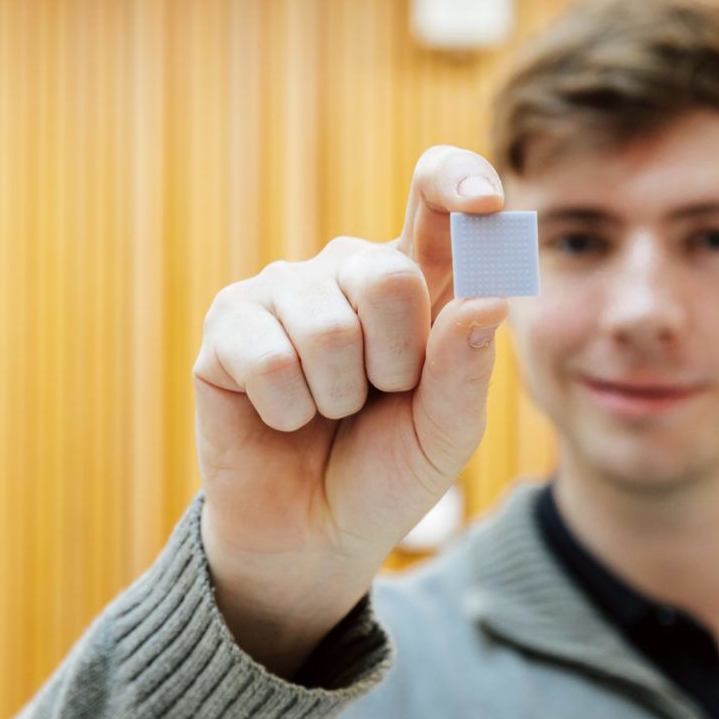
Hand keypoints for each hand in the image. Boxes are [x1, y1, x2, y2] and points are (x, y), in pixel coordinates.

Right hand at [191, 146, 508, 675]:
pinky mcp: (227, 326)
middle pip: (386, 276)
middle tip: (380, 396)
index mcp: (418, 279)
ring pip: (328, 325)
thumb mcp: (447, 434)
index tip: (483, 204)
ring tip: (331, 410)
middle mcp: (349, 269)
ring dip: (339, 395)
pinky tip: (283, 417)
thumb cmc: (389, 471)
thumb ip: (468, 369)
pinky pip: (270, 359)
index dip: (457, 181)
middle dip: (396, 362)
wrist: (316, 537)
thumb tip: (491, 295)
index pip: (436, 195)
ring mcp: (283, 291)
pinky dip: (288, 411)